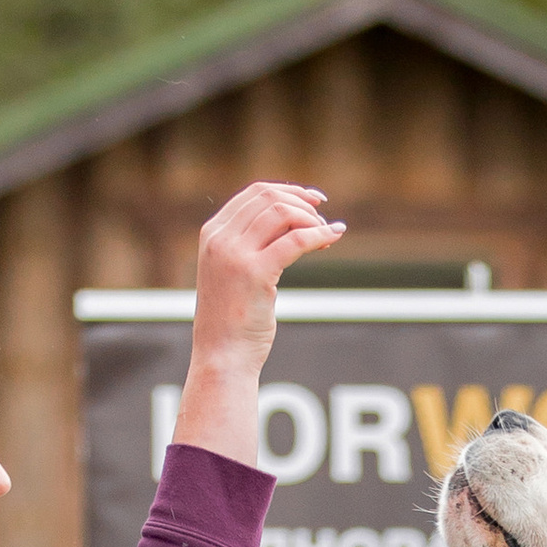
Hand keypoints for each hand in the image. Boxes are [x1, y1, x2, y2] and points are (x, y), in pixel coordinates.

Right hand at [169, 183, 346, 464]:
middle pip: (269, 198)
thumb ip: (248, 244)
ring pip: (283, 213)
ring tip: (327, 234)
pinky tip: (334, 236)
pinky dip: (320, 234)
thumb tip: (290, 222)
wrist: (222, 356)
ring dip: (312, 219)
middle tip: (324, 217)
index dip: (288, 190)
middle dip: (303, 203)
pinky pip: (296, 240)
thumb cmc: (231, 319)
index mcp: (212, 233)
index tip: (313, 201)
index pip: (253, 193)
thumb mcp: (232, 272)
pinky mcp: (255, 273)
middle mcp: (219, 239)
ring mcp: (235, 255)